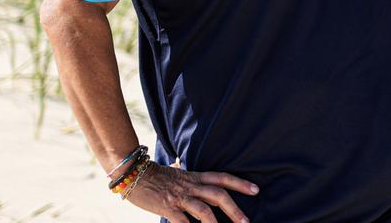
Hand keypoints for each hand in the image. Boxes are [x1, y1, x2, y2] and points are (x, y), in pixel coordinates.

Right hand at [125, 162, 257, 222]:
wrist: (134, 173)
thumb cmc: (157, 175)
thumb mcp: (180, 173)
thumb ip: (193, 178)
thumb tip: (204, 182)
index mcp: (196, 177)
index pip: (223, 178)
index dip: (241, 183)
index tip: (256, 190)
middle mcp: (191, 186)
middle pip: (218, 195)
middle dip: (234, 209)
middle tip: (246, 221)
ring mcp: (179, 197)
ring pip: (203, 210)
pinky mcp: (167, 208)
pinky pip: (182, 221)